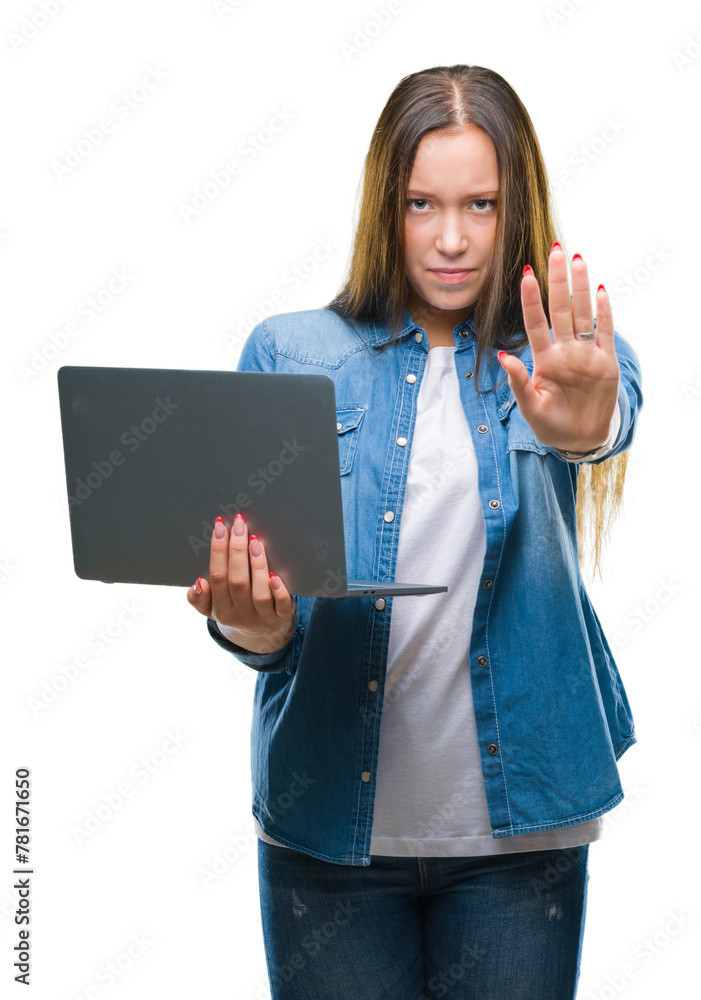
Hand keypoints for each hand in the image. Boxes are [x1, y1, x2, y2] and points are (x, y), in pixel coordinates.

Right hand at [187, 514, 295, 653]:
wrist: (263, 633)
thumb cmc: (235, 609)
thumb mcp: (211, 608)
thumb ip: (199, 598)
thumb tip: (198, 583)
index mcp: (221, 610)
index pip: (217, 578)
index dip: (218, 551)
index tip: (220, 527)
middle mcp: (241, 615)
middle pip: (237, 582)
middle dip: (236, 550)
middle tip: (239, 525)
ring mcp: (262, 617)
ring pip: (259, 592)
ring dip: (257, 565)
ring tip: (255, 540)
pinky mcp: (282, 616)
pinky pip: (281, 605)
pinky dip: (279, 590)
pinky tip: (276, 574)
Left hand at [498, 246, 618, 451]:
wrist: (579, 438)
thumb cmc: (550, 423)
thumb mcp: (530, 407)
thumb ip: (518, 382)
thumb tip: (502, 356)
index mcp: (544, 358)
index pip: (535, 322)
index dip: (531, 299)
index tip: (526, 274)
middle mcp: (564, 349)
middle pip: (561, 308)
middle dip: (558, 280)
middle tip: (555, 249)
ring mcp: (586, 353)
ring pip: (583, 313)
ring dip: (581, 287)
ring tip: (577, 259)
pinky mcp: (605, 362)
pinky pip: (605, 332)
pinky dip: (604, 312)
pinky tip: (601, 290)